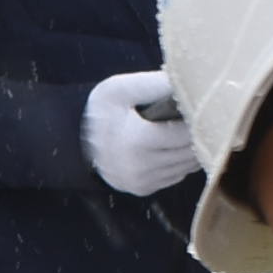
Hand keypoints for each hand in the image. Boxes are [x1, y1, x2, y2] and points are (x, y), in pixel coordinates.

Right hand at [80, 69, 199, 196]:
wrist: (73, 141)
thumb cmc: (100, 110)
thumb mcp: (121, 89)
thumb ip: (154, 84)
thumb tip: (188, 82)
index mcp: (137, 140)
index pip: (185, 133)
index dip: (196, 119)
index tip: (199, 107)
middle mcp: (141, 167)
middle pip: (189, 152)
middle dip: (198, 135)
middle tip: (200, 117)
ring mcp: (142, 181)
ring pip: (186, 168)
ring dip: (193, 149)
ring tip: (191, 129)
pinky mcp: (142, 189)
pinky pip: (175, 177)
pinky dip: (181, 162)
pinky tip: (177, 146)